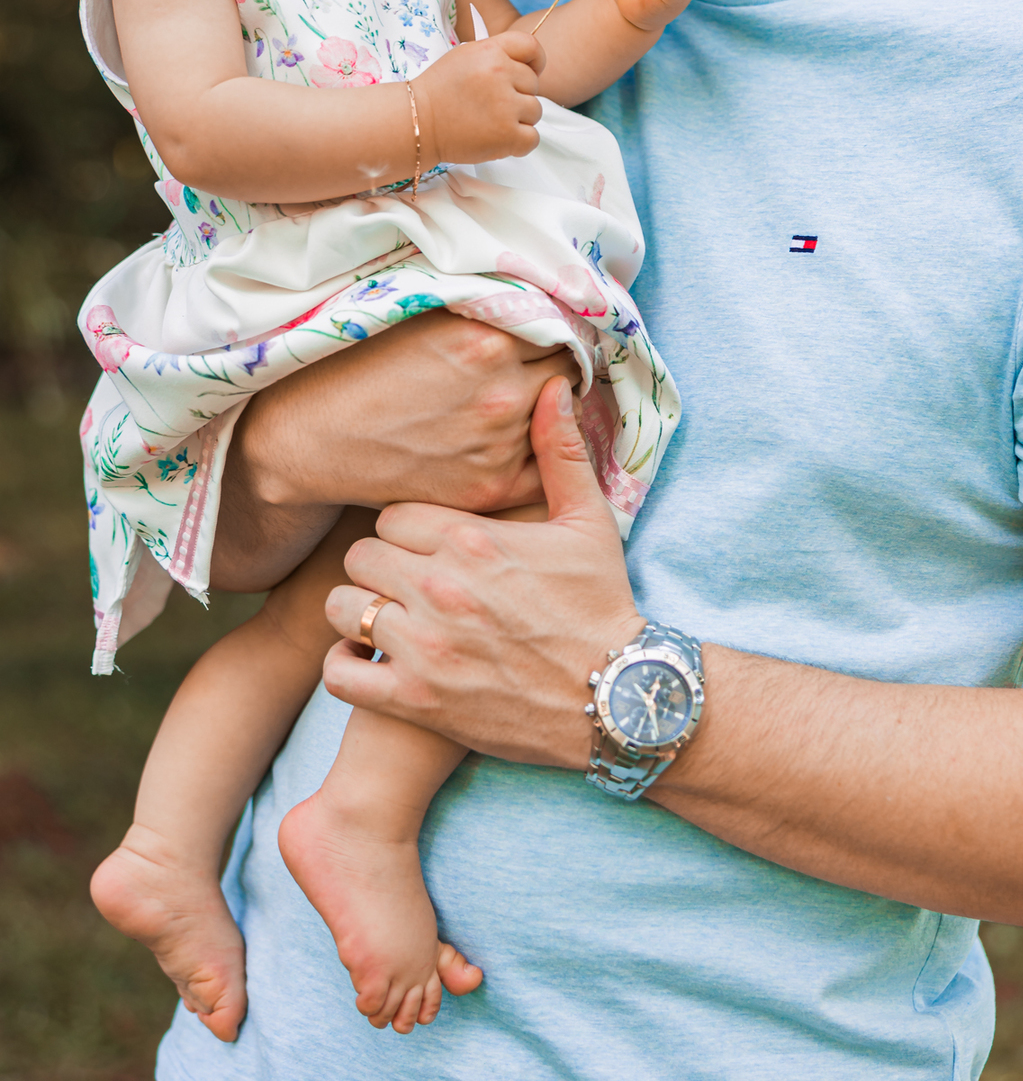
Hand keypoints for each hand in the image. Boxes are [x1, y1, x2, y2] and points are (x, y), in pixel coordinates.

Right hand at [213, 311, 581, 591]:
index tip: (537, 332)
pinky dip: (540, 452)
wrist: (310, 440)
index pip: (555, 324)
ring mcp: (499, 446)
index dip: (546, 327)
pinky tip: (517, 440)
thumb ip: (479, 307)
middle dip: (552, 363)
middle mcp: (501, 393)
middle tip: (531, 366)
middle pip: (565, 369)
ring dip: (547, 407)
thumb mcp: (417, 316)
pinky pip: (547, 467)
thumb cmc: (357, 369)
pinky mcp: (491, 488)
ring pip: (561, 418)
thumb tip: (533, 297)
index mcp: (484, 340)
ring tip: (517, 401)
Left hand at [322, 378, 643, 766]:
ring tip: (384, 619)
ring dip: (358, 612)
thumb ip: (561, 452)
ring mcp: (425, 646)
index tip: (423, 546)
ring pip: (342, 608)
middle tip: (402, 581)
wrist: (618, 699)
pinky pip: (342, 673)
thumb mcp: (589, 522)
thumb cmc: (602, 605)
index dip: (404, 529)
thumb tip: (554, 385)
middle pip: (360, 555)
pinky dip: (346, 667)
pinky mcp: (417, 700)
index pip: (392, 515)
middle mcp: (441, 587)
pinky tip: (368, 661)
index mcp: (473, 538)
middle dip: (378, 566)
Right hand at [412, 29, 544, 167]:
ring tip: (490, 122)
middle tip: (491, 105)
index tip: (530, 72)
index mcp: (491, 52)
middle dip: (518, 95)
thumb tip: (527, 67)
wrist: (416, 122)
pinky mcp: (507, 135)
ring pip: (535, 112)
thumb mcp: (465, 57)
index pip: (531, 46)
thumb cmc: (439, 92)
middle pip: (534, 84)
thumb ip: (496, 56)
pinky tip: (498, 139)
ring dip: (518, 120)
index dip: (536, 61)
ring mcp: (505, 105)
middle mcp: (500, 74)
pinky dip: (519, 143)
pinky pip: (532, 138)